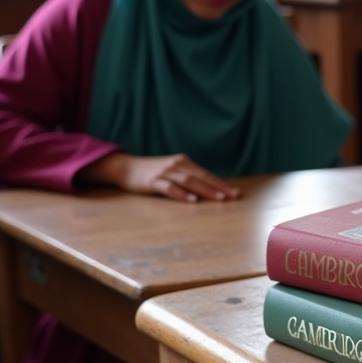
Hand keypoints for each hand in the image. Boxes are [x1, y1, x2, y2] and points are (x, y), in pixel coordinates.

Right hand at [86, 152, 241, 202]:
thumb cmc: (152, 172)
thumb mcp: (173, 170)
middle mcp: (177, 165)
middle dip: (218, 188)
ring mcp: (165, 172)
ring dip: (205, 190)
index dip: (221, 184)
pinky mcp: (153, 181)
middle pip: (201, 178)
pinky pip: (170, 188)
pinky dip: (182, 194)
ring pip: (189, 182)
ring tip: (218, 198)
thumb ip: (188, 177)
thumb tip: (208, 188)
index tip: (235, 193)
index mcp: (184, 162)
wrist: (126, 167)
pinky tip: (192, 200)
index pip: (206, 174)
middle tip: (233, 197)